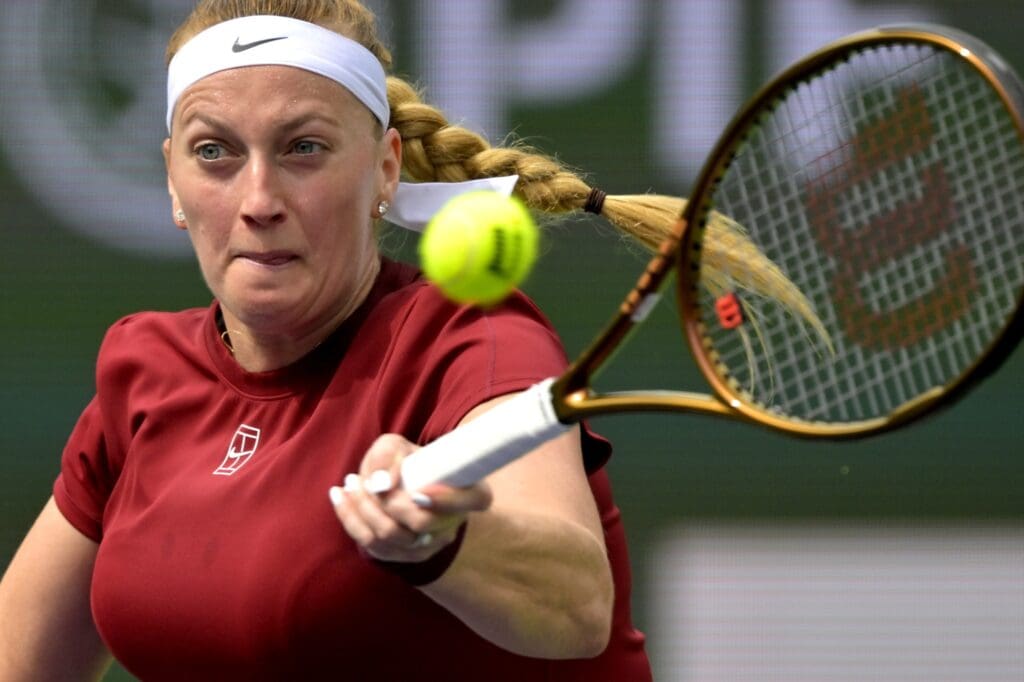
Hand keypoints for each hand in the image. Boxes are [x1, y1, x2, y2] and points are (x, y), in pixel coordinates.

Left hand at [329, 434, 491, 562]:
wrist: (398, 485)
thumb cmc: (405, 462)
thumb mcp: (398, 445)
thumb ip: (390, 454)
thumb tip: (382, 484)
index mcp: (470, 492)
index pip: (474, 500)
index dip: (449, 499)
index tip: (418, 491)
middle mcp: (453, 524)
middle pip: (421, 522)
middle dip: (384, 501)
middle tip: (361, 478)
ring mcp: (429, 545)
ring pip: (391, 535)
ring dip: (361, 508)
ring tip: (349, 483)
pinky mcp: (403, 557)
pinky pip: (373, 546)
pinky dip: (351, 520)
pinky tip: (340, 498)